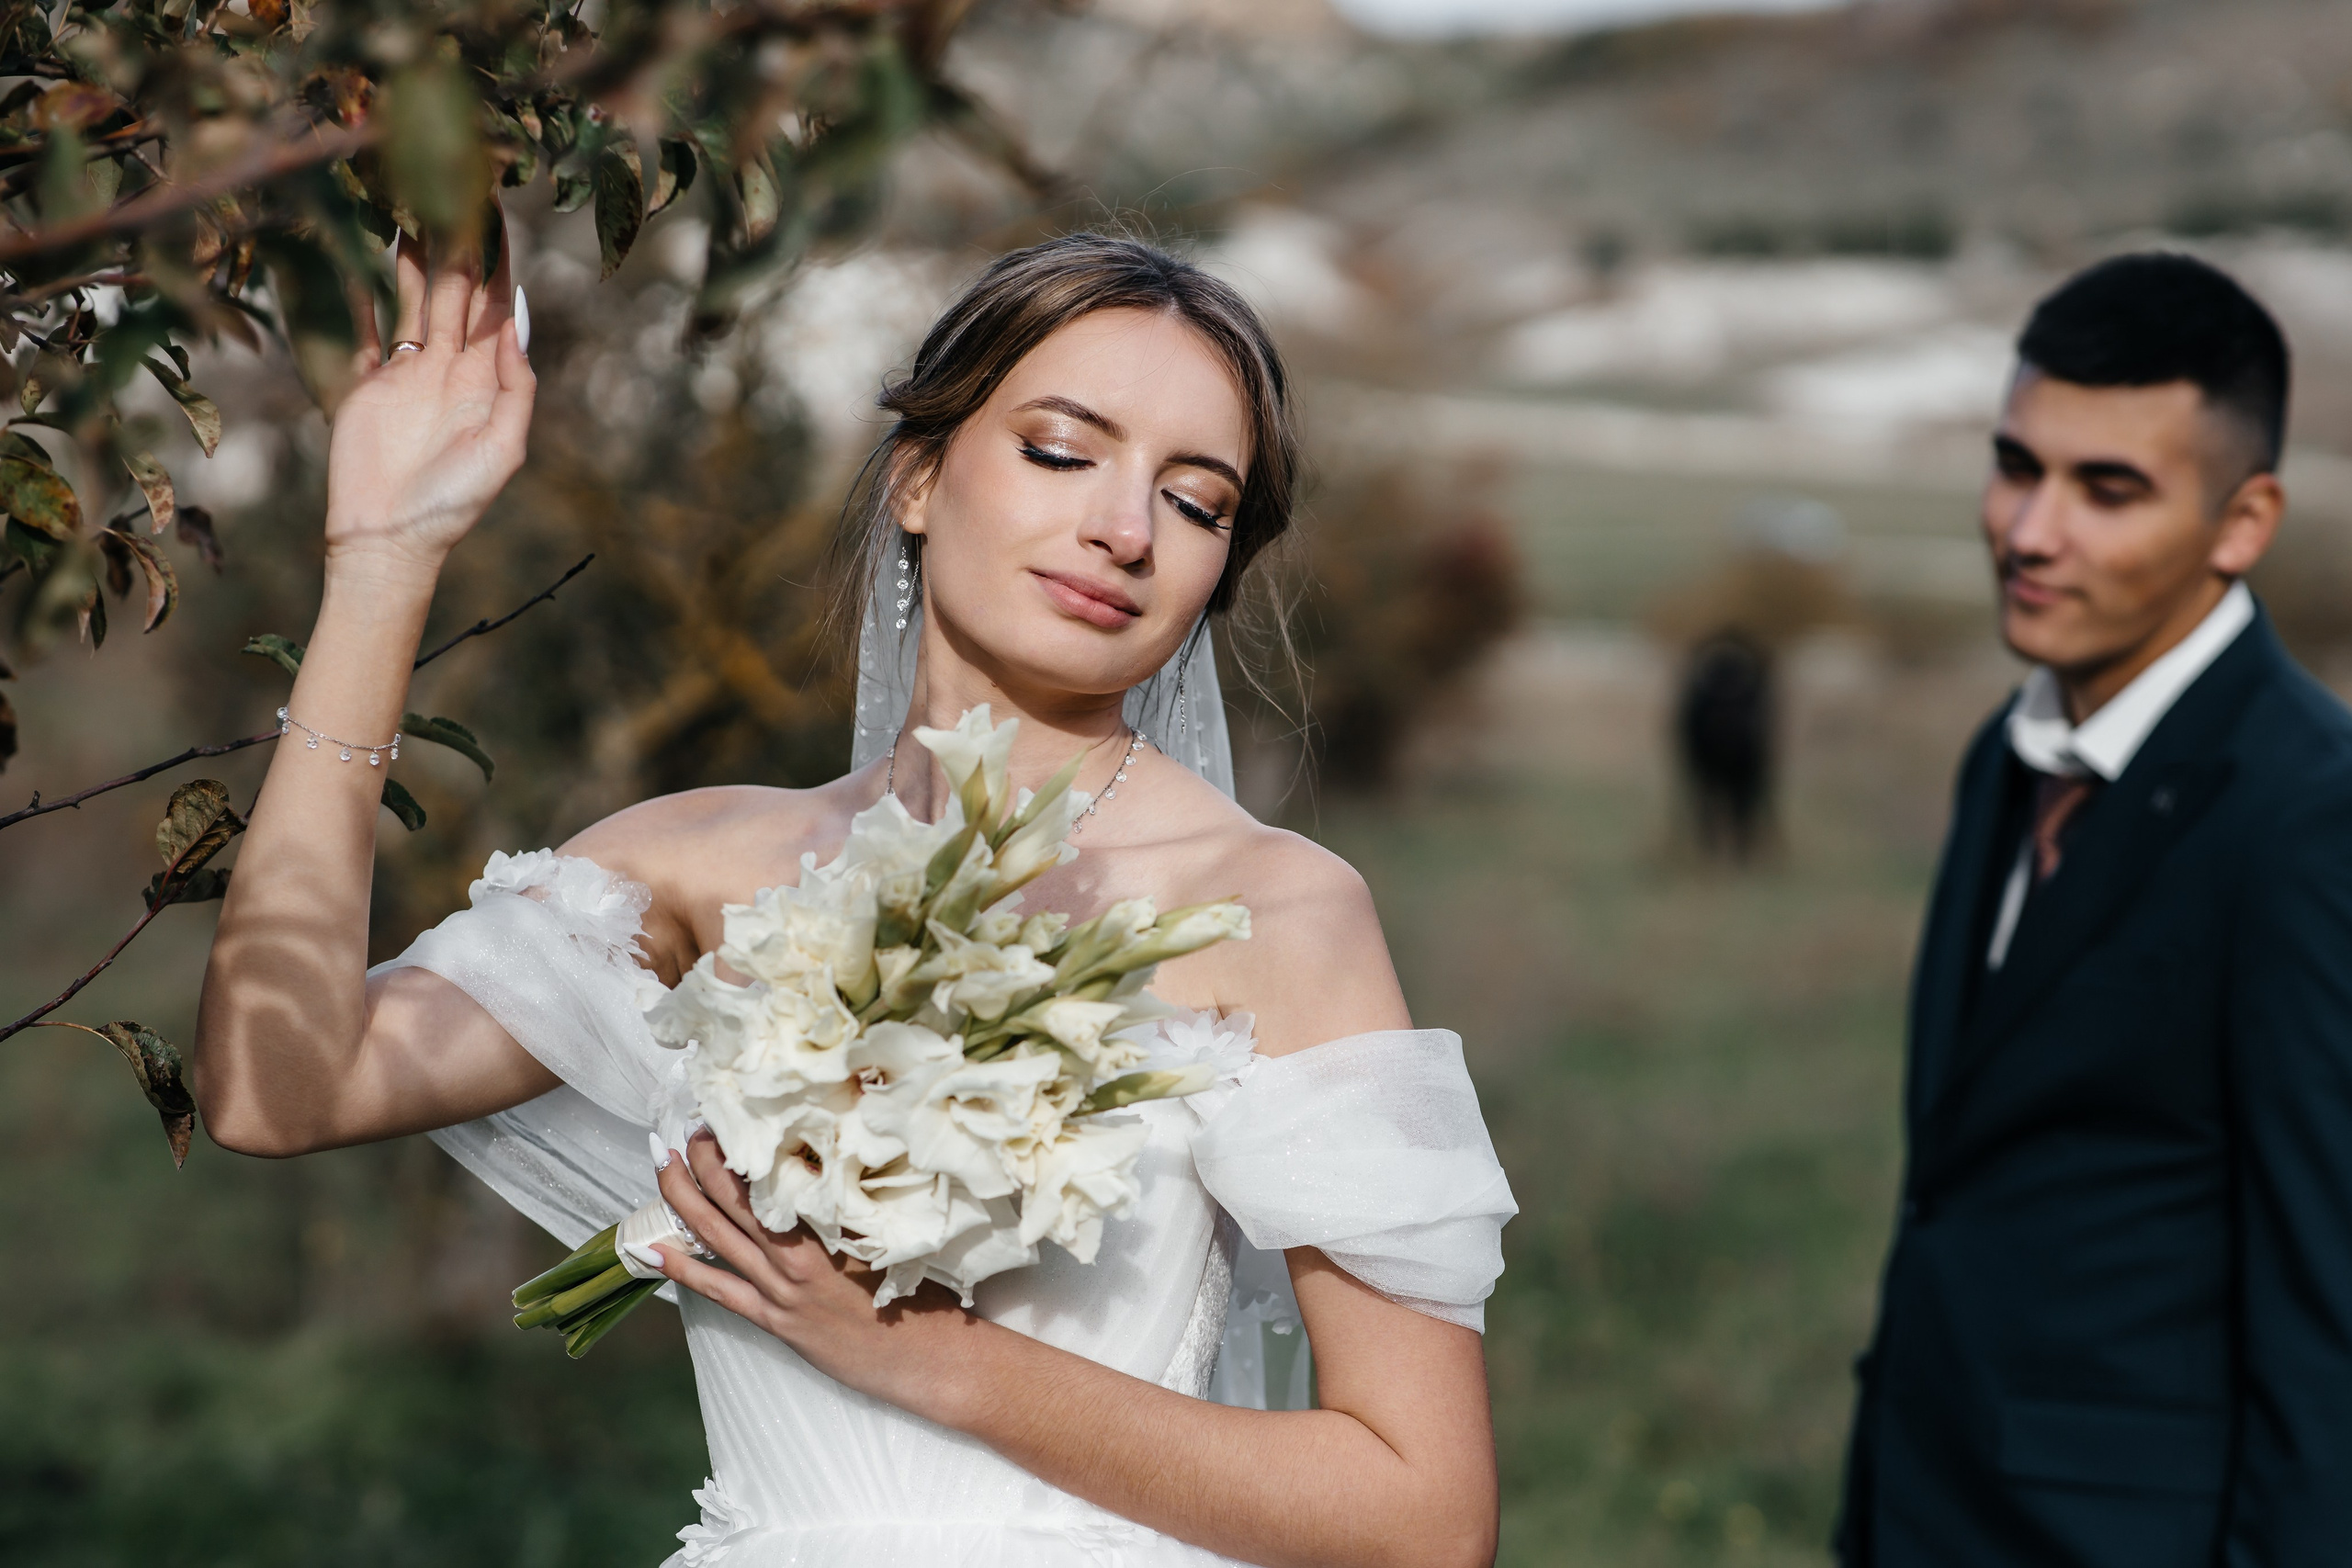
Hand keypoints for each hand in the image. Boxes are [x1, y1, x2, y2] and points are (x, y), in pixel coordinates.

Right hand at [323, 228, 535, 571]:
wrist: (389, 540)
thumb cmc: (453, 504)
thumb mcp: (503, 450)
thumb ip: (516, 391)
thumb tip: (517, 329)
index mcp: (488, 380)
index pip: (496, 306)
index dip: (498, 260)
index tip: (497, 213)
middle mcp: (450, 368)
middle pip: (457, 291)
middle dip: (458, 242)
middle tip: (453, 186)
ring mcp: (407, 371)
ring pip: (413, 299)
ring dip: (415, 255)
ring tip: (411, 203)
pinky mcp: (366, 382)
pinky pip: (365, 327)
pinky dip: (361, 292)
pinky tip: (359, 254)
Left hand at [647, 1130, 982, 1415]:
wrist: (926, 1353)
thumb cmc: (919, 1287)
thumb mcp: (889, 1228)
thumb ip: (851, 1195)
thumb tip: (818, 1152)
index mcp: (826, 1222)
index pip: (768, 1170)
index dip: (739, 1141)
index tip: (725, 1116)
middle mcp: (794, 1253)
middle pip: (730, 1197)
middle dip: (701, 1160)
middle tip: (687, 1131)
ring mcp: (780, 1289)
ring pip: (715, 1235)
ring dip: (682, 1198)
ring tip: (662, 1166)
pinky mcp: (775, 1321)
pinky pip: (718, 1290)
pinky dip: (682, 1268)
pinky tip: (655, 1250)